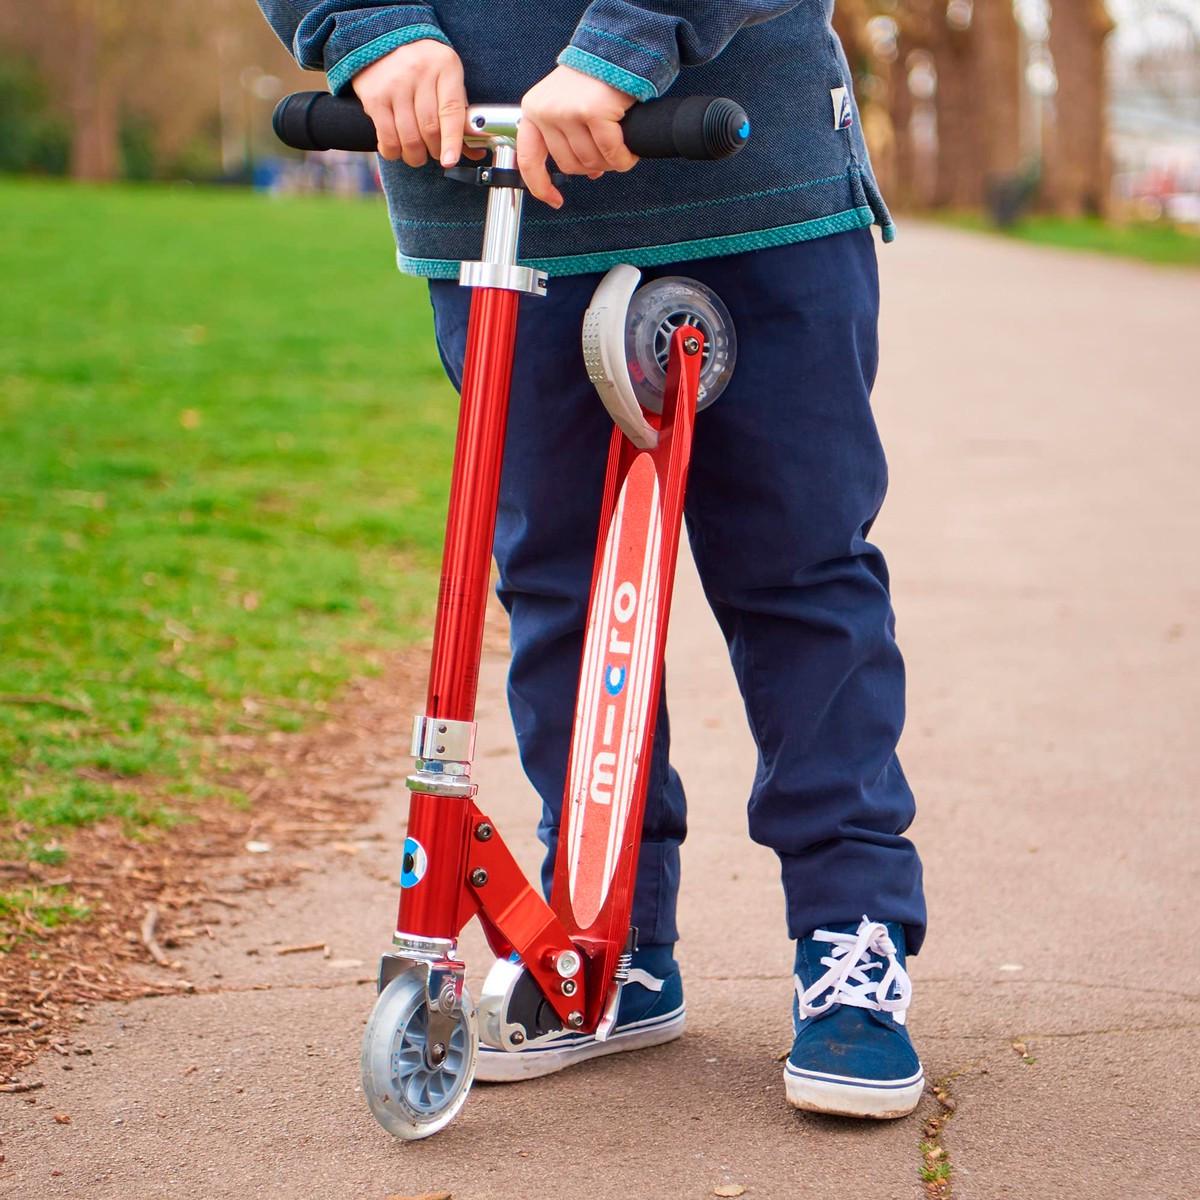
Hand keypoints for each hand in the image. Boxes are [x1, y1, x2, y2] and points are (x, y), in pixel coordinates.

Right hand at [352, 39, 474, 167]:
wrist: (383, 40)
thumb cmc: (423, 67)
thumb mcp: (447, 81)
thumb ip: (461, 115)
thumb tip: (476, 151)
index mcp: (446, 67)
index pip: (452, 111)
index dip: (453, 141)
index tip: (450, 161)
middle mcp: (420, 73)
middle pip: (430, 129)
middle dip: (434, 151)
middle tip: (435, 153)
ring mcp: (395, 84)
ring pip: (409, 137)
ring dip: (414, 156)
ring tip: (416, 154)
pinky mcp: (375, 97)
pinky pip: (387, 137)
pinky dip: (393, 151)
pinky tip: (397, 150)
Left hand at [518, 65, 637, 207]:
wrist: (617, 49)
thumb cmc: (593, 78)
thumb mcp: (566, 104)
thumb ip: (566, 137)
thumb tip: (587, 172)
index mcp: (533, 110)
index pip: (528, 159)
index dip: (540, 186)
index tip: (554, 200)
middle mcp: (546, 111)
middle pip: (568, 166)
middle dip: (592, 167)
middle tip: (608, 153)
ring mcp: (568, 112)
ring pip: (590, 163)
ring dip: (610, 162)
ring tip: (619, 145)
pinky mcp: (593, 112)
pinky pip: (611, 154)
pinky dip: (624, 159)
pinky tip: (630, 151)